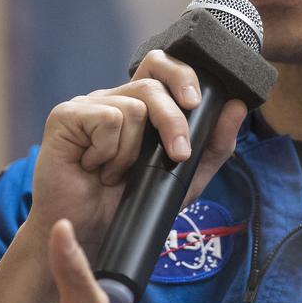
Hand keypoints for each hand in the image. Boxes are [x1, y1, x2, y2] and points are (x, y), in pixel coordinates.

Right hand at [32, 50, 247, 259]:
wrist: (92, 236)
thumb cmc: (132, 204)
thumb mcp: (185, 178)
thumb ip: (214, 145)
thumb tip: (237, 105)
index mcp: (138, 104)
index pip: (161, 66)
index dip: (181, 74)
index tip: (196, 103)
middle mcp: (113, 98)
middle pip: (152, 83)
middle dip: (173, 119)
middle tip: (178, 152)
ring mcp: (87, 105)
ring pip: (133, 107)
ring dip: (133, 152)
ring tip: (117, 174)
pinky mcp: (65, 117)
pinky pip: (106, 119)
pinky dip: (109, 152)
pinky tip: (96, 168)